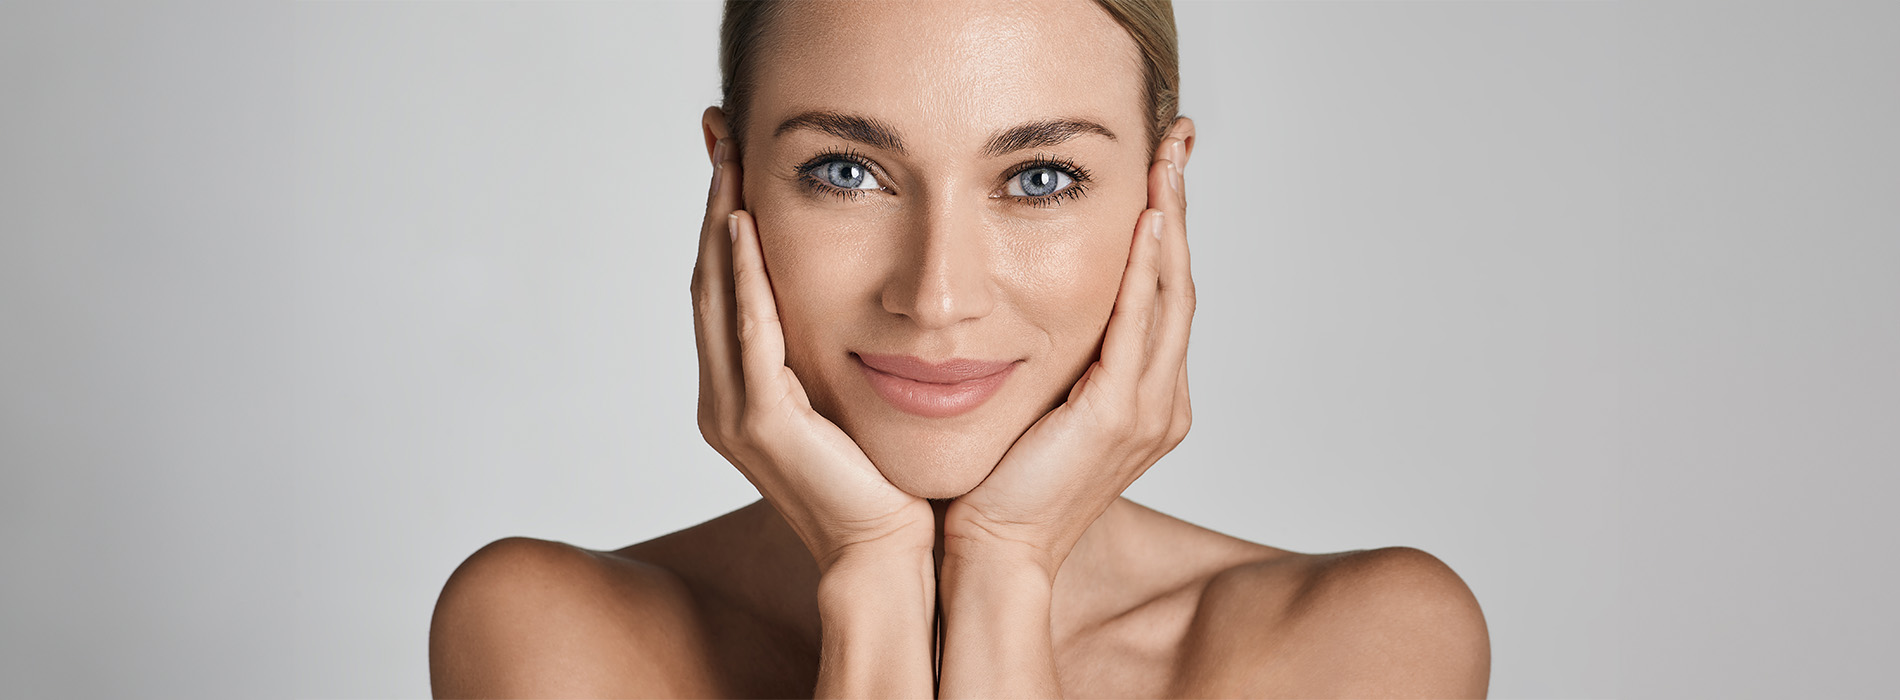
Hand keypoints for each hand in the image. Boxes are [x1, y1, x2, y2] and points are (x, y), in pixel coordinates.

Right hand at [691, 139, 934, 571]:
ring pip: (717, 297)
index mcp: (741, 396)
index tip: (733, 159)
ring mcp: (736, 413)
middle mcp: (725, 401)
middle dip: (713, 204)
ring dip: (720, 224)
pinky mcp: (762, 423)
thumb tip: (857, 297)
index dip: (722, 222)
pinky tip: (744, 226)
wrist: (891, 555)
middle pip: (708, 281)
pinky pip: (748, 333)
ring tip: (729, 161)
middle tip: (719, 136)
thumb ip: (834, 352)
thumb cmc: (885, 484)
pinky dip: (744, 277)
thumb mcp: (852, 399)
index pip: (725, 290)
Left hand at [944, 134, 1195, 575]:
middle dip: (1180, 205)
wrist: (990, 552)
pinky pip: (1138, 327)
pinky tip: (1143, 222)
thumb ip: (1057, 359)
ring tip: (1166, 160)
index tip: (1161, 165)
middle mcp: (1161, 401)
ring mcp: (1147, 411)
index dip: (1167, 227)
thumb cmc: (999, 485)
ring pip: (1169, 295)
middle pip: (1180, 282)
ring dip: (1170, 222)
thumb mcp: (1038, 405)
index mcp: (1145, 398)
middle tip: (1176, 139)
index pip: (1163, 293)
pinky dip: (1143, 271)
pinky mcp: (1117, 418)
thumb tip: (1033, 304)